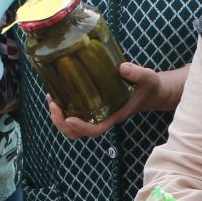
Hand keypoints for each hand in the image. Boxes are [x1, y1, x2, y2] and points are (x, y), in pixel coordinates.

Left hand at [46, 63, 183, 139]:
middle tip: (53, 104)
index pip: (96, 130)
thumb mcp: (148, 78)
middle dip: (62, 123)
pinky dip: (62, 107)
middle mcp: (103, 118)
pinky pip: (73, 113)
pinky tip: (56, 93)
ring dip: (58, 116)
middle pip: (77, 133)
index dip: (81, 128)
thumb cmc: (149, 87)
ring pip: (72, 126)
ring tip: (51, 98)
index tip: (70, 119)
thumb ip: (137, 74)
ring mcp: (96, 114)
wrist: (150, 91)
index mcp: (115, 116)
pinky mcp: (92, 107)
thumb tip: (123, 67)